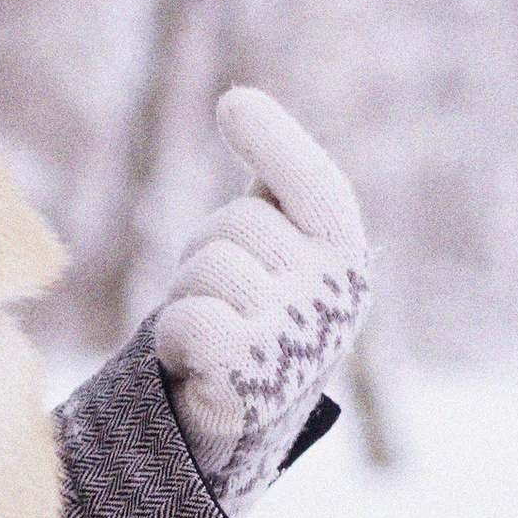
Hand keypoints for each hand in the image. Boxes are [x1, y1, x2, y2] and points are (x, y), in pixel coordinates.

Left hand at [153, 89, 369, 506]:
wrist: (239, 417)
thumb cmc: (254, 315)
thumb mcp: (274, 244)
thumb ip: (269, 183)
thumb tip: (239, 100)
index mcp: (344, 251)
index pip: (312, 185)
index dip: (273, 141)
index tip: (232, 104)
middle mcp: (335, 291)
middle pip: (235, 225)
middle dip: (207, 252)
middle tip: (222, 300)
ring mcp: (296, 337)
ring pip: (205, 269)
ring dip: (188, 296)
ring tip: (212, 331)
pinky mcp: (250, 379)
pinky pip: (185, 319)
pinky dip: (173, 338)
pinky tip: (195, 361)